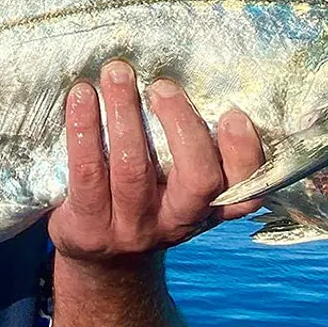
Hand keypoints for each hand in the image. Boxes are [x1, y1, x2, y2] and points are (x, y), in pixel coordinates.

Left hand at [49, 60, 264, 267]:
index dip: (244, 154)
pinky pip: (86, 173)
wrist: (101, 257)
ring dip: (126, 115)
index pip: (246, 190)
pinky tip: (81, 96)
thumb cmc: (148, 197)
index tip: (232, 114)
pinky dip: (84, 129)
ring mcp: (133, 228)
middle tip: (162, 85)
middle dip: (182, 125)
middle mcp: (178, 222)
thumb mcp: (179, 184)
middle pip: (198, 180)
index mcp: (210, 208)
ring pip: (134, 170)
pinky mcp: (89, 227)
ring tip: (117, 74)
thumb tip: (191, 69)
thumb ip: (193, 145)